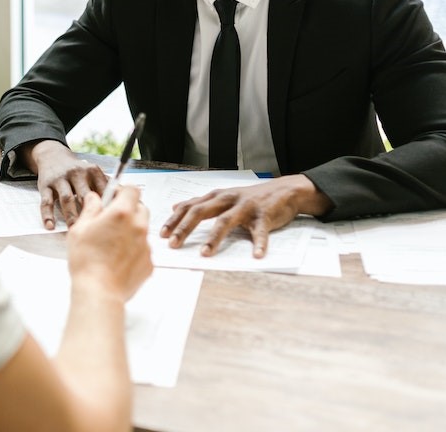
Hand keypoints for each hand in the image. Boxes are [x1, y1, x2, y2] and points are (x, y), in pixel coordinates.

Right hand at [21, 140, 107, 229]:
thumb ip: (105, 187)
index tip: (112, 220)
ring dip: (71, 216)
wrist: (53, 156)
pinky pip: (46, 202)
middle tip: (95, 230)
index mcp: (92, 171)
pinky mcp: (45, 185)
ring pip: (66, 199)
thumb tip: (125, 203)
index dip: (108, 205)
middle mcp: (77, 172)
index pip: (103, 189)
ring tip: (74, 230)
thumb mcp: (92, 173)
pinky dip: (47, 215)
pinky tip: (50, 226)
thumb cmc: (77, 171)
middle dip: (91, 213)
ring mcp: (60, 178)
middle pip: (85, 194)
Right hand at [66, 184, 152, 301]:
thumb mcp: (79, 229)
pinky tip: (118, 259)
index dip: (123, 192)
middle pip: (141, 208)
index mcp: (121, 213)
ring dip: (131, 231)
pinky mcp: (149, 262)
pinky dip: (134, 251)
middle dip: (129, 210)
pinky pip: (143, 250)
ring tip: (112, 245)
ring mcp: (146, 245)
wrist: (99, 292)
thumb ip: (90, 209)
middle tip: (112, 221)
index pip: (132, 190)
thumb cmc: (87, 261)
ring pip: (142, 230)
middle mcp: (138, 226)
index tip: (114, 198)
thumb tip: (94, 199)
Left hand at [158, 174, 333, 257]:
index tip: (160, 234)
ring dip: (214, 238)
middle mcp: (227, 199)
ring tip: (205, 253)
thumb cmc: (251, 197)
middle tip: (173, 244)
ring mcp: (245, 207)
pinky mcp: (264, 216)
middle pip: (201, 212)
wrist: (285, 190)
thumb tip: (175, 206)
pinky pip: (260, 232)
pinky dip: (259, 244)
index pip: (189, 207)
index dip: (174, 220)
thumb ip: (200, 202)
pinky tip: (257, 256)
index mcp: (216, 196)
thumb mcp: (223, 196)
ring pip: (226, 221)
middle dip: (185, 228)